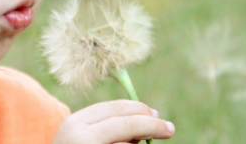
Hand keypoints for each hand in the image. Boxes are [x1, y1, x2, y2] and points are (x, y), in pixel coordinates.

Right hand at [52, 100, 174, 143]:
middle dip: (152, 125)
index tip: (157, 115)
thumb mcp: (82, 138)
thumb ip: (108, 127)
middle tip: (169, 129)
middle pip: (128, 124)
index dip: (140, 109)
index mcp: (76, 123)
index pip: (116, 108)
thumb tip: (148, 118)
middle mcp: (82, 137)